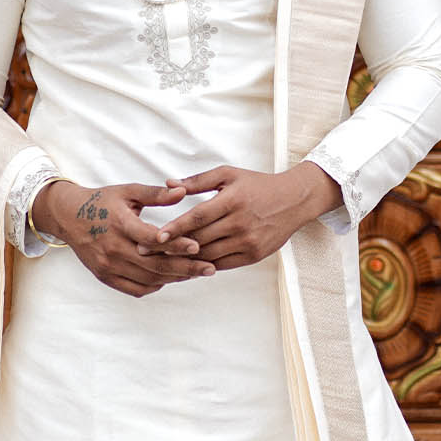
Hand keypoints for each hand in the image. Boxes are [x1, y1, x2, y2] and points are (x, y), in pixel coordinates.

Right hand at [31, 179, 216, 297]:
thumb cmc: (102, 202)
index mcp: (120, 224)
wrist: (69, 217)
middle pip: (154, 264)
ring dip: (174, 277)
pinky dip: (155, 285)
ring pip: (148, 278)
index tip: (197, 246)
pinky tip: (171, 278)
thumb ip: (156, 194)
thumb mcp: (128, 192)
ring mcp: (108, 265)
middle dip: (185, 268)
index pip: (151, 238)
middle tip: (210, 268)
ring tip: (197, 273)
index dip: (174, 243)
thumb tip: (183, 191)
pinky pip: (136, 289)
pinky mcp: (106, 277)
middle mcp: (113, 248)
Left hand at [154, 163, 342, 270]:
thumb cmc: (258, 185)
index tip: (154, 237)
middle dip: (171, 247)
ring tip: (161, 262)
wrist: (294, 201)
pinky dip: (204, 266)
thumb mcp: (229, 175)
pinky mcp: (254, 256)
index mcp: (232, 200)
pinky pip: (222, 265)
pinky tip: (187, 265)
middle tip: (146, 253)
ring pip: (209, 255)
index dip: (174, 228)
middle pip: (200, 239)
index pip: (197, 217)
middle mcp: (240, 223)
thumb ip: (198, 180)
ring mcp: (248, 242)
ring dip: (185, 260)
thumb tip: (169, 184)